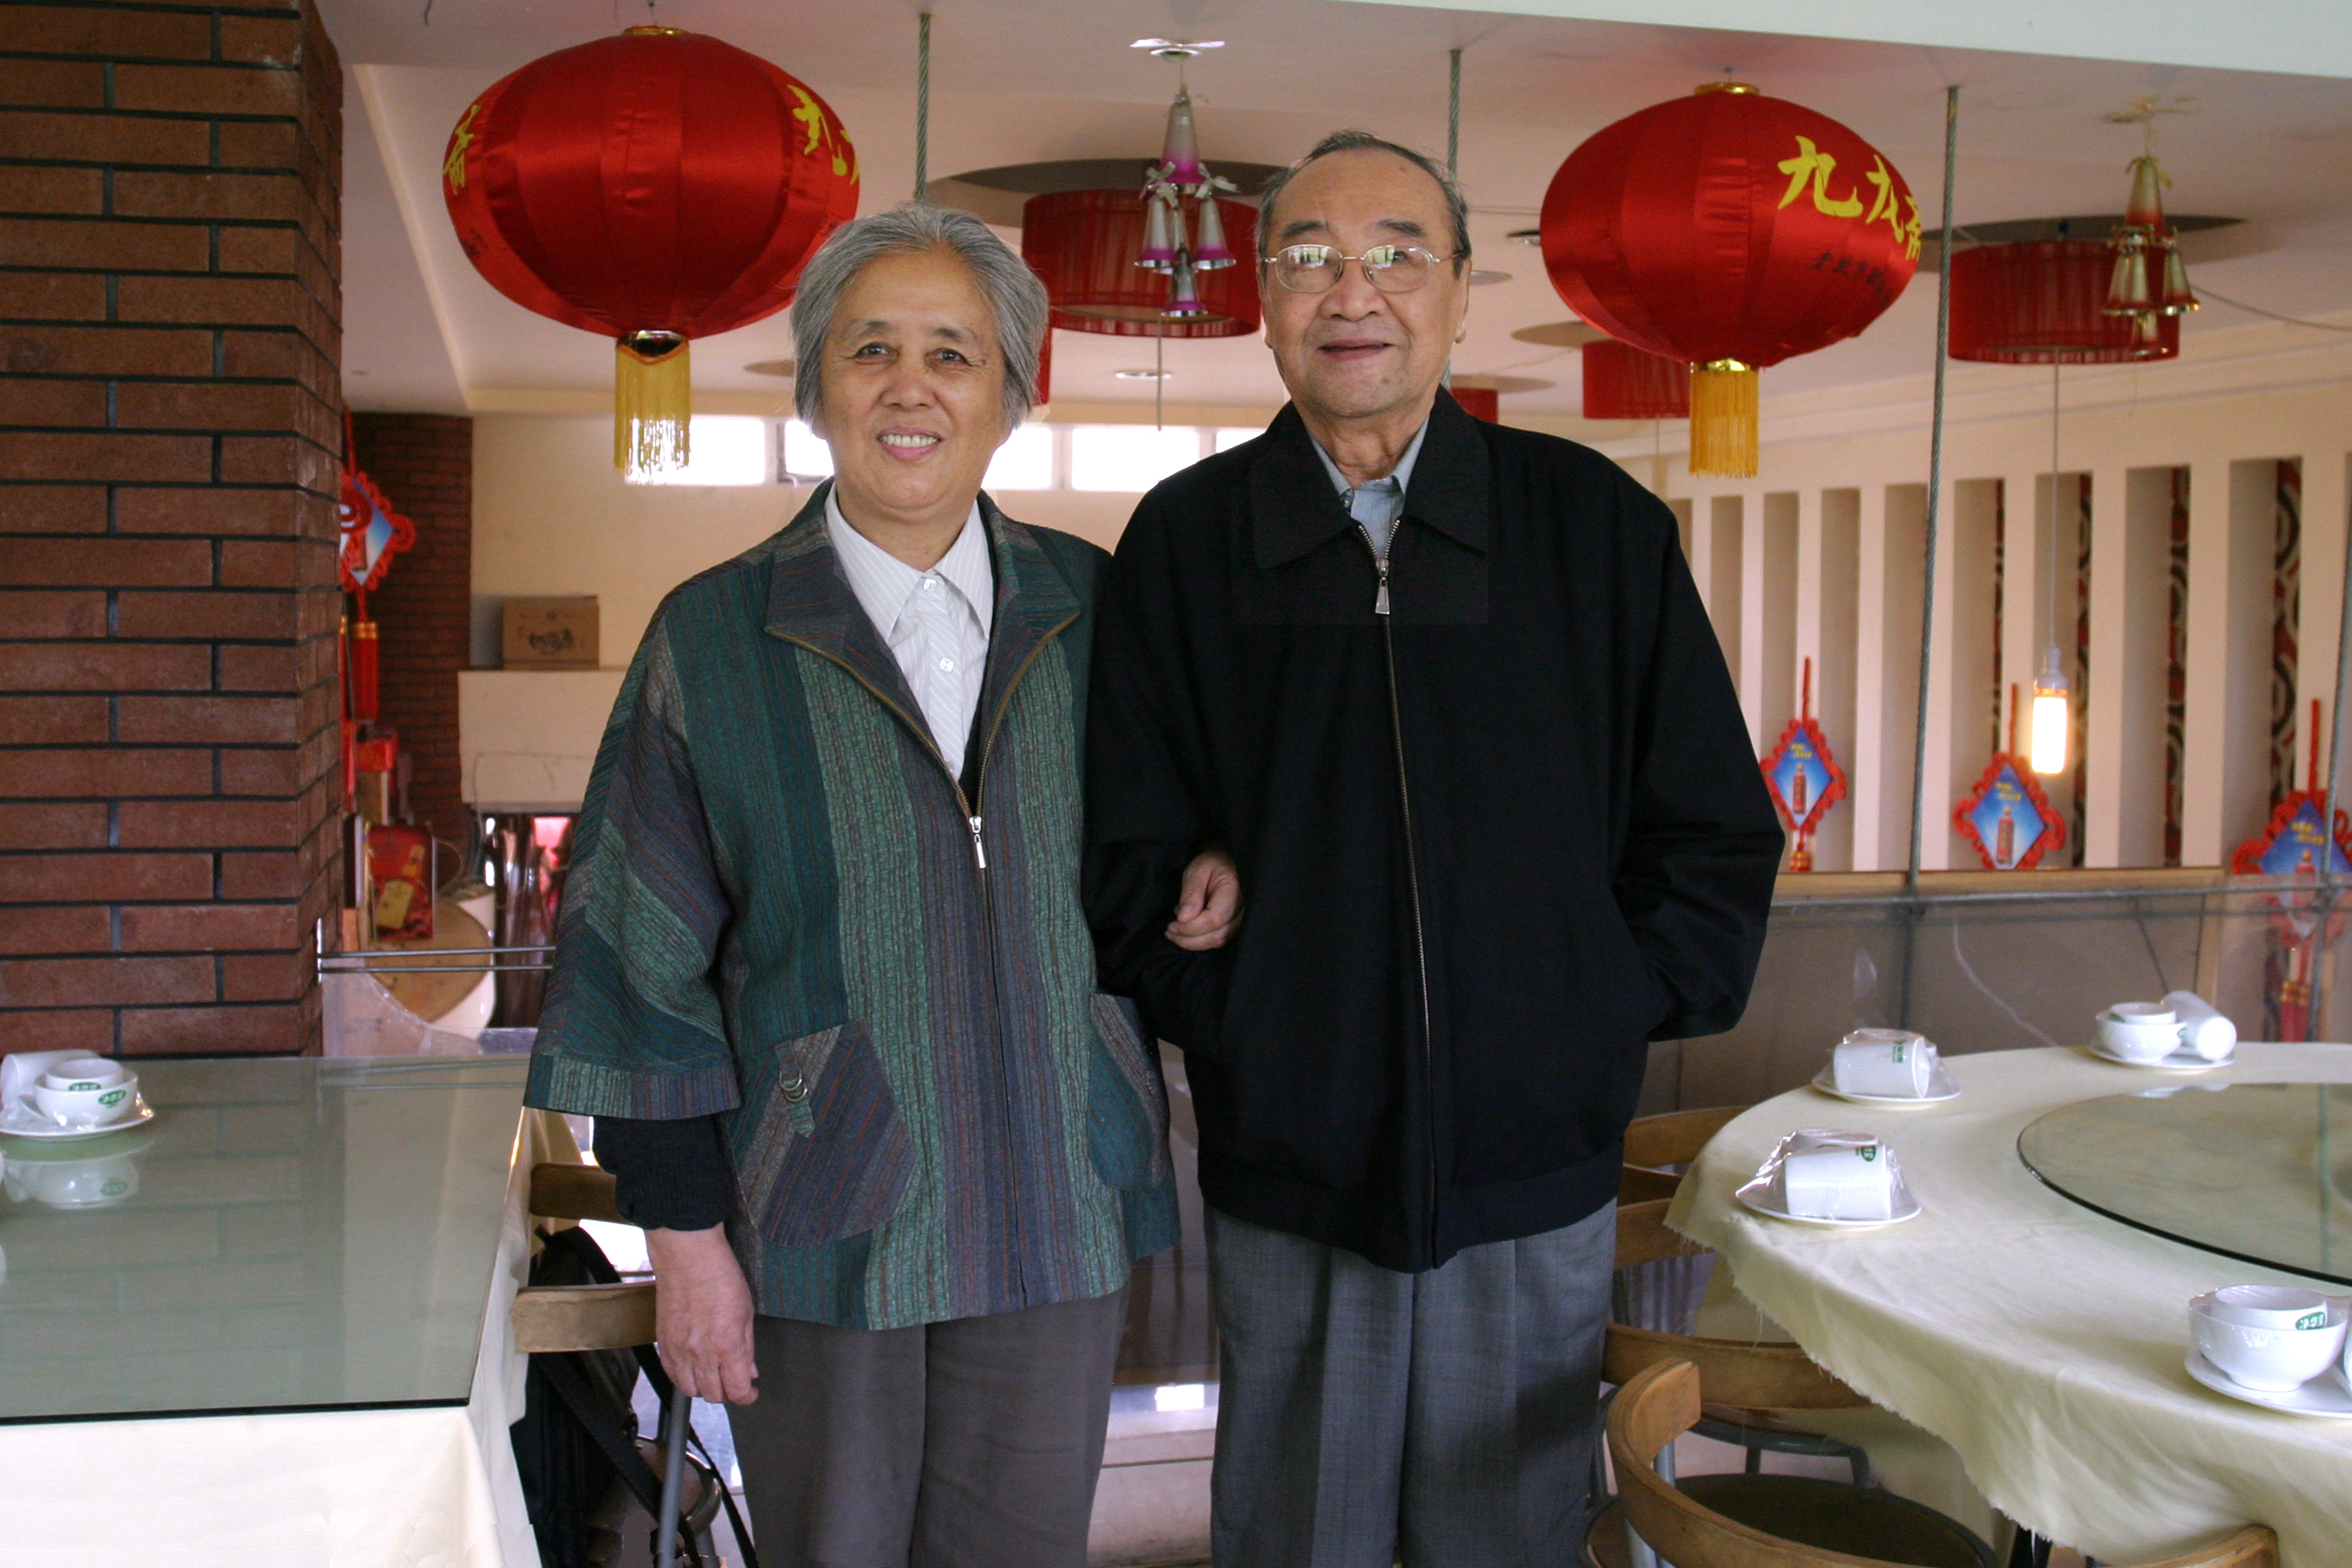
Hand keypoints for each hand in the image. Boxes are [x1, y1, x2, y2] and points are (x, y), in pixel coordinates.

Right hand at [643, 1225, 759, 1404]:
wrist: (688, 1258)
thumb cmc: (720, 1276)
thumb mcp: (746, 1312)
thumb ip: (747, 1347)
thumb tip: (750, 1369)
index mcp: (727, 1346)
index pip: (737, 1390)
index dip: (747, 1396)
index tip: (751, 1392)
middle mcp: (701, 1354)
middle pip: (714, 1395)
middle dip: (728, 1393)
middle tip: (734, 1382)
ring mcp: (679, 1350)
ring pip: (690, 1390)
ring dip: (704, 1388)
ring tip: (713, 1376)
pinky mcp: (663, 1343)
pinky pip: (671, 1374)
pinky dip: (683, 1377)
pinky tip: (692, 1368)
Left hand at [1167, 846, 1242, 951]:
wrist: (1225, 862)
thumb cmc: (1211, 863)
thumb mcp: (1197, 871)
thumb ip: (1191, 894)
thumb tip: (1184, 919)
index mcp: (1233, 892)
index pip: (1215, 919)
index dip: (1191, 927)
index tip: (1172, 925)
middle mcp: (1241, 910)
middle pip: (1217, 936)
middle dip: (1189, 939)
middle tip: (1169, 931)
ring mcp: (1239, 919)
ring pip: (1217, 941)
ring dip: (1192, 942)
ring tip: (1174, 931)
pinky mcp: (1232, 925)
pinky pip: (1217, 940)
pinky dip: (1199, 941)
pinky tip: (1186, 930)